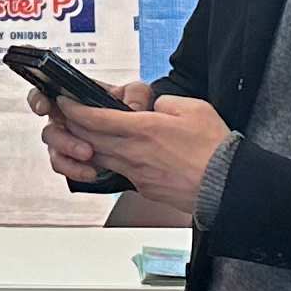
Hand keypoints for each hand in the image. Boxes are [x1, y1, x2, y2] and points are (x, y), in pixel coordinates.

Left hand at [58, 91, 233, 222]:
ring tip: (88, 134)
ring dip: (89, 145)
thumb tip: (154, 107)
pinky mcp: (144, 187)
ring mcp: (136, 173)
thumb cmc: (214, 149)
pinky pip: (119, 171)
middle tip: (67, 116)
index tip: (65, 102)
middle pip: (89, 139)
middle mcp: (133, 153)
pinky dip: (112, 160)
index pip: (95, 119)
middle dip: (73, 126)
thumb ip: (165, 103)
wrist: (225, 185)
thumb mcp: (192, 108)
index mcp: (142, 129)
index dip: (74, 110)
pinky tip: (118, 153)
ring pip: (101, 157)